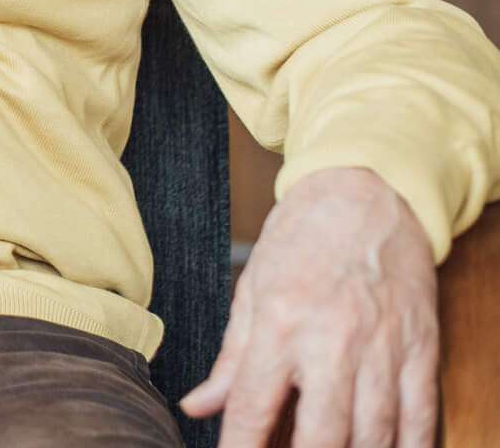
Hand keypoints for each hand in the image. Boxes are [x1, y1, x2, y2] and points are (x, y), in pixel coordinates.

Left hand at [183, 167, 437, 447]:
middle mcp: (332, 341)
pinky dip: (407, 446)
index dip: (240, 447)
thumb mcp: (253, 290)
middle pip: (322, 435)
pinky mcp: (420, 350)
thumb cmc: (303, 238)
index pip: (253, 407)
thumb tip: (198, 405)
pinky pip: (420, 418)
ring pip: (373, 434)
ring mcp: (382, 348)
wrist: (367, 196)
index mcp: (280, 323)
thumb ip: (230, 358)